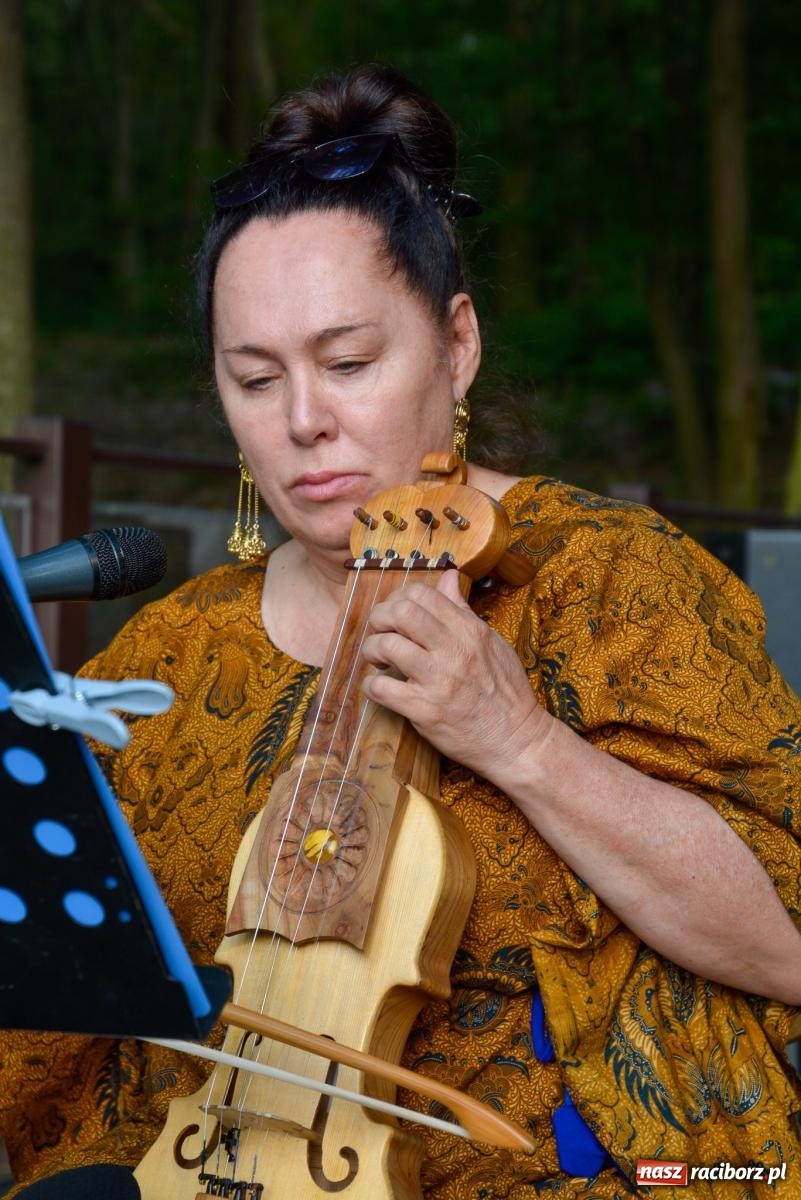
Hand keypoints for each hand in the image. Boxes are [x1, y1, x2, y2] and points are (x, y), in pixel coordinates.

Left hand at [360, 569, 551, 785]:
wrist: (516, 740)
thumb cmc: (506, 691)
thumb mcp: (491, 642)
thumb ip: (463, 610)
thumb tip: (448, 576)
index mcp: (469, 630)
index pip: (422, 594)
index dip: (399, 599)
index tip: (396, 615)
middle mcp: (454, 651)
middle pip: (401, 613)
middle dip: (380, 618)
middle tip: (380, 633)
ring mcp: (439, 682)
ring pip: (387, 646)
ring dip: (372, 650)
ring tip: (377, 661)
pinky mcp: (426, 712)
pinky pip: (383, 689)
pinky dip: (371, 685)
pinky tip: (377, 687)